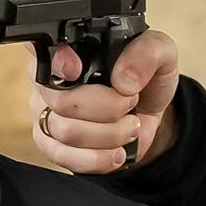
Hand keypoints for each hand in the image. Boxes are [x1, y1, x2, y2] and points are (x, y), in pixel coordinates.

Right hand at [29, 29, 183, 175]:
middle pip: (61, 100)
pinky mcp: (51, 145)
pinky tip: (116, 151)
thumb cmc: (146, 79)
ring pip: (66, 132)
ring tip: (130, 126)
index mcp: (69, 48)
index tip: (79, 70)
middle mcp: (49, 80)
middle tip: (130, 103)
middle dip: (107, 108)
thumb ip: (148, 52)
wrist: (147, 115)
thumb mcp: (161, 53)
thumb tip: (124, 81)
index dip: (59, 62)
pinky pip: (65, 157)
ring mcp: (46, 113)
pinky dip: (98, 158)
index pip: (43, 50)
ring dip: (109, 134)